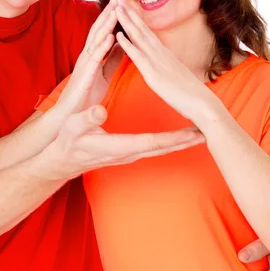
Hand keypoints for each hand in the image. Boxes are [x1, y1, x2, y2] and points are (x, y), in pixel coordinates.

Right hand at [45, 104, 204, 179]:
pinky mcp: (127, 152)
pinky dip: (168, 142)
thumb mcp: (73, 126)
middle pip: (163, 148)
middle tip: (208, 134)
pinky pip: (153, 147)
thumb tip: (100, 110)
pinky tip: (175, 137)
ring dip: (180, 142)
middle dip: (186, 141)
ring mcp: (128, 154)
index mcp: (119, 145)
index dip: (175, 138)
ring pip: (160, 149)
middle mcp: (128, 152)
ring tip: (198, 134)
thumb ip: (87, 118)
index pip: (153, 142)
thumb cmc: (67, 142)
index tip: (194, 134)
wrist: (61, 160)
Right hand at [57, 0, 122, 114]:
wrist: (71, 115)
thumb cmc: (86, 95)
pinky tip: (111, 38)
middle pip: (97, 31)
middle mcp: (86, 56)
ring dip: (106, 25)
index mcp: (92, 56)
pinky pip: (95, 60)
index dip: (110, 17)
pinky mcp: (85, 76)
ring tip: (115, 11)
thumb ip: (112, 59)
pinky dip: (103, 47)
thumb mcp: (104, 74)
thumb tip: (122, 45)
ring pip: (96, 41)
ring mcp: (84, 65)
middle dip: (107, 14)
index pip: (101, 32)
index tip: (120, 3)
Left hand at [114, 0, 220, 127]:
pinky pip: (138, 57)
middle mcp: (160, 53)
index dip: (135, 17)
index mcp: (163, 53)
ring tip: (115, 7)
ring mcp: (157, 62)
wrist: (202, 103)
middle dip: (128, 11)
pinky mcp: (154, 74)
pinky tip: (117, 35)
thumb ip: (165, 64)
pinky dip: (127, 45)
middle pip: (141, 28)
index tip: (126, 4)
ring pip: (138, 37)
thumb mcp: (174, 73)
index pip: (147, 31)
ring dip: (126, 21)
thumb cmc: (188, 93)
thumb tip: (160, 61)